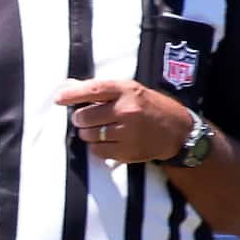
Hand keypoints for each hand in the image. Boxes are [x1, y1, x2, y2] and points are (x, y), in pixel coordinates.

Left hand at [54, 77, 196, 165]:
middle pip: (85, 116)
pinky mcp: (128, 152)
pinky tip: (108, 141)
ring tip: (100, 130)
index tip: (58, 99)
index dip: (71, 94)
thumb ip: (100, 89)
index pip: (92, 90)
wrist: (180, 132)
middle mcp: (127, 111)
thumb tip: (67, 87)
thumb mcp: (131, 90)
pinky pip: (97, 151)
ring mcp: (128, 133)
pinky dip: (98, 147)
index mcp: (127, 91)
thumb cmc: (151, 107)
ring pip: (89, 135)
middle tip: (87, 119)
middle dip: (81, 119)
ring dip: (89, 133)